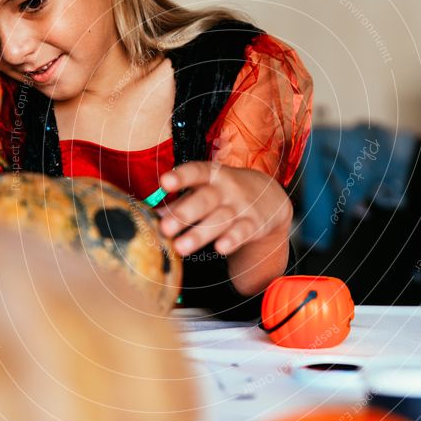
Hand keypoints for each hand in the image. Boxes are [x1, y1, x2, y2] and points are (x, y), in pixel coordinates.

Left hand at [156, 162, 292, 256]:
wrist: (269, 196)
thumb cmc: (225, 192)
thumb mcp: (205, 189)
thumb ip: (179, 202)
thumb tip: (151, 216)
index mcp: (211, 175)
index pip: (195, 172)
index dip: (180, 177)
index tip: (165, 182)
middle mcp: (226, 189)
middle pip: (205, 200)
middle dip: (185, 213)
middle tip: (165, 228)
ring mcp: (241, 206)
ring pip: (220, 220)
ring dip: (200, 234)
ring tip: (181, 247)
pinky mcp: (254, 224)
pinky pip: (243, 232)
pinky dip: (232, 240)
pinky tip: (220, 248)